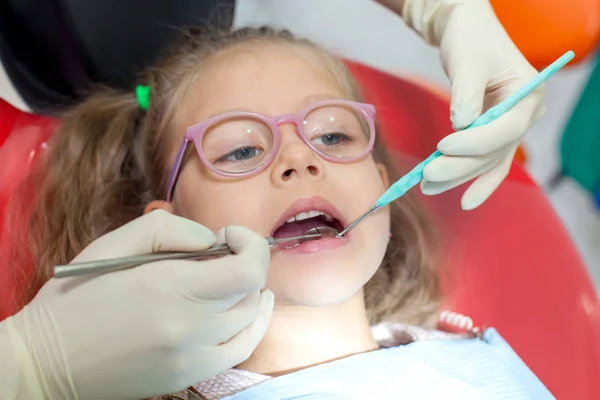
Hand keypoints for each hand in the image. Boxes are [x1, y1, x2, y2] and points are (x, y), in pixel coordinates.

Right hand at [0, 210, 272, 399]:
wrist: (47, 360)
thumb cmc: (77, 297)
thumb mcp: (114, 243)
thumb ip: (171, 229)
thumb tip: (211, 241)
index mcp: (171, 287)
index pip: (248, 269)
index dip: (251, 244)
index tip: (228, 235)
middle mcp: (191, 326)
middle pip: (250, 289)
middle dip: (244, 261)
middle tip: (217, 254)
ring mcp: (193, 356)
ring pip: (249, 317)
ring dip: (248, 290)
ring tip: (228, 276)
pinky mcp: (190, 375)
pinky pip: (242, 349)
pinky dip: (253, 324)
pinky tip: (250, 307)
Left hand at [378, 0, 545, 208]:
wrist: (469, 33)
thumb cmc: (471, 40)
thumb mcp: (468, 61)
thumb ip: (466, 93)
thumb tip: (460, 125)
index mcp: (528, 95)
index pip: (506, 129)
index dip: (475, 142)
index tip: (443, 146)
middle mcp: (525, 116)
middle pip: (494, 151)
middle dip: (460, 166)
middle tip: (427, 176)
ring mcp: (510, 128)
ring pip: (487, 161)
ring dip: (458, 176)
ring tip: (427, 185)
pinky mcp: (493, 134)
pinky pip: (488, 163)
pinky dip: (476, 181)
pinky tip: (465, 201)